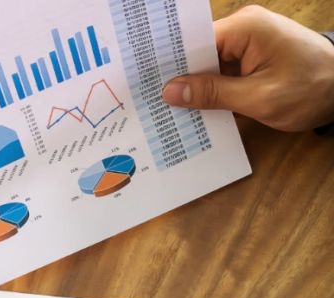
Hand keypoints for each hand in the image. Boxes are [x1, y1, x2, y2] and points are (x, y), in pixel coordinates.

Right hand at [161, 6, 333, 130]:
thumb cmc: (311, 89)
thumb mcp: (259, 98)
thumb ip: (213, 94)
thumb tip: (171, 92)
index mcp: (245, 28)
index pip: (193, 42)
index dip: (169, 65)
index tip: (145, 86)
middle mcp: (244, 28)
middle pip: (198, 53)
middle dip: (178, 78)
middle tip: (149, 103)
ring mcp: (249, 42)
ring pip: (208, 65)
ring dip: (194, 87)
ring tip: (166, 111)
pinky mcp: (253, 57)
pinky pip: (222, 71)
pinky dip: (211, 89)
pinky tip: (195, 109)